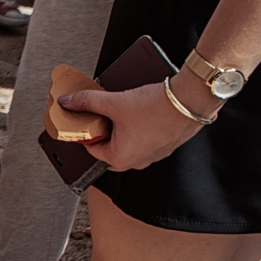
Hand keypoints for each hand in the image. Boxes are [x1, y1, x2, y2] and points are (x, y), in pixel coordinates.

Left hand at [60, 79, 203, 170]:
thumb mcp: (114, 102)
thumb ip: (87, 101)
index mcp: (120, 158)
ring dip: (123, 127)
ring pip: (129, 142)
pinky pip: (146, 137)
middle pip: (110, 147)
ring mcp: (154, 154)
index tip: (85, 118)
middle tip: (104, 113)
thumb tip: (69, 101)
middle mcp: (138, 161)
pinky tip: (141, 109)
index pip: (91, 148)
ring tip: (123, 108)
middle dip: (105, 130)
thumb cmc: (158, 107)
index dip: (86, 131)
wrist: (192, 99)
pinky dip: (140, 126)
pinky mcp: (167, 143)